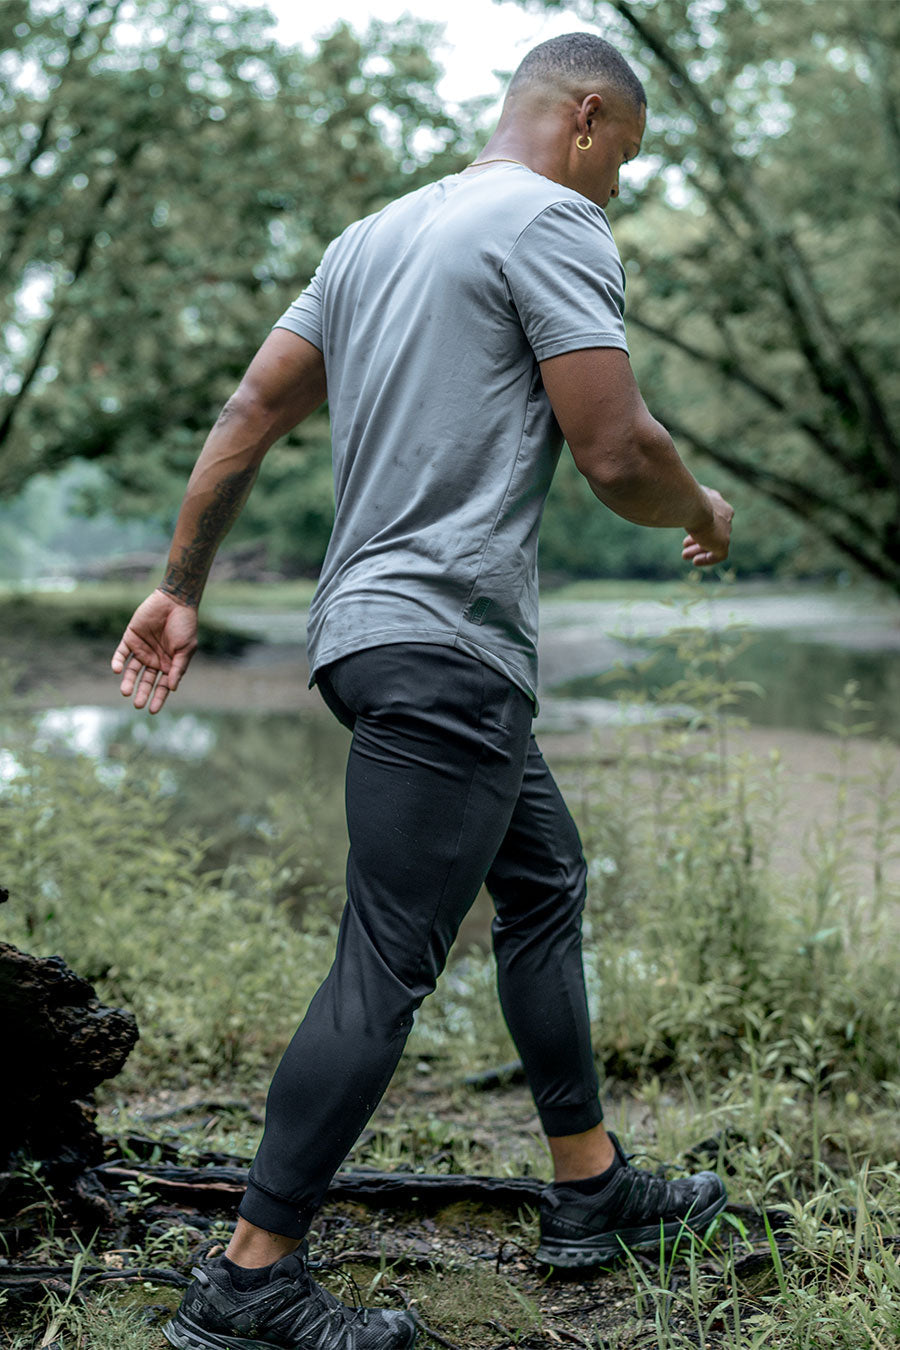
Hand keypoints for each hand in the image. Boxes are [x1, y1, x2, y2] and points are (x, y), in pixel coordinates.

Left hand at [111, 589, 198, 713]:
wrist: (174, 602)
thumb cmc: (184, 625)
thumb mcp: (185, 649)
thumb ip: (178, 668)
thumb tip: (172, 688)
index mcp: (168, 664)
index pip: (162, 686)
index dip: (158, 698)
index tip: (152, 710)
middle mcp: (154, 659)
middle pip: (146, 681)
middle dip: (142, 692)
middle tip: (137, 704)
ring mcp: (141, 649)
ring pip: (132, 670)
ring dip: (128, 681)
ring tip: (125, 691)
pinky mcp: (130, 638)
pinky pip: (121, 653)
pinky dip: (117, 661)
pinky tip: (117, 670)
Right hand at [682, 487, 733, 566]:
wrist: (693, 505)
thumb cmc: (682, 498)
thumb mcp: (681, 496)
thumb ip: (680, 500)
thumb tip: (665, 500)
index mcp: (717, 502)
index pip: (712, 514)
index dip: (699, 522)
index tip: (687, 529)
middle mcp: (725, 515)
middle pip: (714, 529)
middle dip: (698, 537)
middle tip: (684, 544)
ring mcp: (726, 530)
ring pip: (715, 542)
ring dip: (699, 549)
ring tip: (685, 555)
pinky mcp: (724, 543)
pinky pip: (719, 555)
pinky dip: (707, 559)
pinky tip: (695, 561)